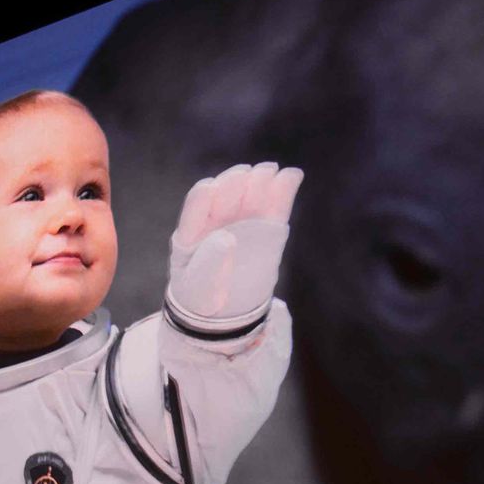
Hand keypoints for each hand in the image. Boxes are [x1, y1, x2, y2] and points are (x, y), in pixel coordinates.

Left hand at [167, 162, 302, 324]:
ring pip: (250, 195)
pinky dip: (283, 189)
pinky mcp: (266, 227)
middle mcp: (216, 220)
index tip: (210, 188)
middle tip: (246, 174)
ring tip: (270, 170)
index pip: (195, 207)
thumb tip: (225, 237)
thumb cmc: (204, 297)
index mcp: (191, 231)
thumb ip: (210, 262)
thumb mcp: (201, 286)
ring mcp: (242, 221)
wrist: (225, 312)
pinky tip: (291, 175)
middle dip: (234, 183)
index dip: (202, 197)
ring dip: (259, 180)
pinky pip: (275, 206)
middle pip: (224, 195)